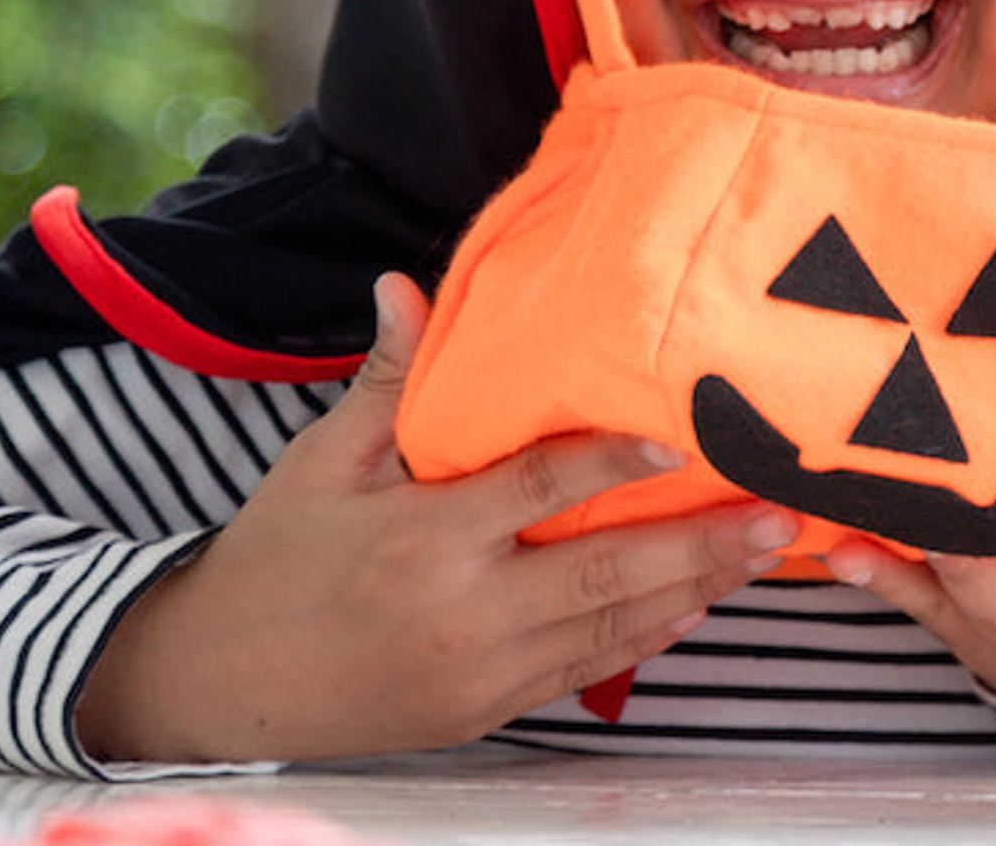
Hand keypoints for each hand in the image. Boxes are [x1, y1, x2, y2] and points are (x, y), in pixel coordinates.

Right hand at [74, 274, 795, 764]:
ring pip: (607, 628)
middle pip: (600, 572)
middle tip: (776, 512)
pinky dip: (643, 639)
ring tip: (764, 551)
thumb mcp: (321, 462)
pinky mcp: (483, 712)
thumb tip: (404, 283)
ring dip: (692, 590)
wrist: (220, 683)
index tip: (681, 438)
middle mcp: (461, 612)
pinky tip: (694, 606)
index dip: (610, 463)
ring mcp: (478, 673)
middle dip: (697, 544)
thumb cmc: (279, 556)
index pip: (535, 491)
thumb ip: (386, 380)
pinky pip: (582, 671)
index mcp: (421, 539)